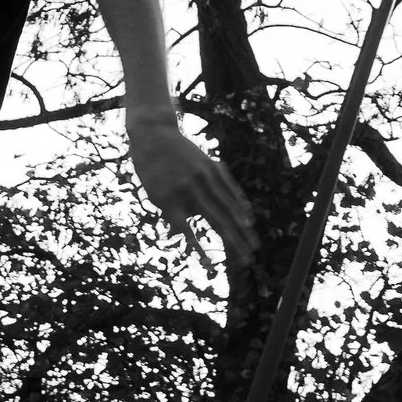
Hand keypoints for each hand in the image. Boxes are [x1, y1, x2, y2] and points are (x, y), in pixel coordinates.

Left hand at [128, 120, 254, 271]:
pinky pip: (229, 189)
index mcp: (167, 199)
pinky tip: (248, 219)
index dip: (199, 249)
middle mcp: (187, 188)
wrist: (153, 134)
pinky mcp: (212, 166)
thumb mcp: (153, 194)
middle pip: (216, 221)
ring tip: (252, 244)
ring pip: (227, 206)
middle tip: (246, 260)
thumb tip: (188, 235)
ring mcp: (202, 176)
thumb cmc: (150, 170)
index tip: (210, 266)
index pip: (187, 230)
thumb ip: (173, 213)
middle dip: (233, 242)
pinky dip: (239, 204)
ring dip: (242, 227)